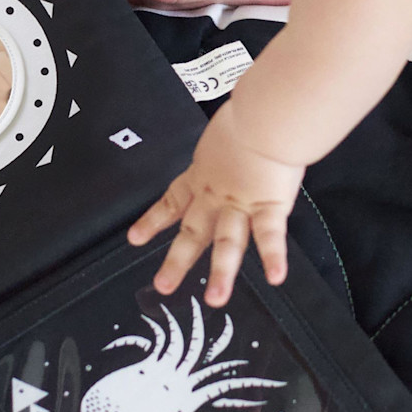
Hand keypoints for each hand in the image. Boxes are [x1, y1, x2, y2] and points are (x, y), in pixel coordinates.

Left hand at [127, 103, 303, 306]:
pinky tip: (276, 278)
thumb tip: (240, 138)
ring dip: (221, 272)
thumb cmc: (254, 111)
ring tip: (215, 299)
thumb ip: (231, 141)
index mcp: (204, 173)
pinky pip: (270, 235)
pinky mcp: (269, 204)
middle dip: (178, 260)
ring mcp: (242, 202)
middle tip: (162, 286)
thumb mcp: (230, 128)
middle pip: (194, 230)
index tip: (135, 239)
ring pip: (227, 242)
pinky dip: (273, 257)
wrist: (266, 113)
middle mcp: (218, 193)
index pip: (173, 199)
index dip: (154, 220)